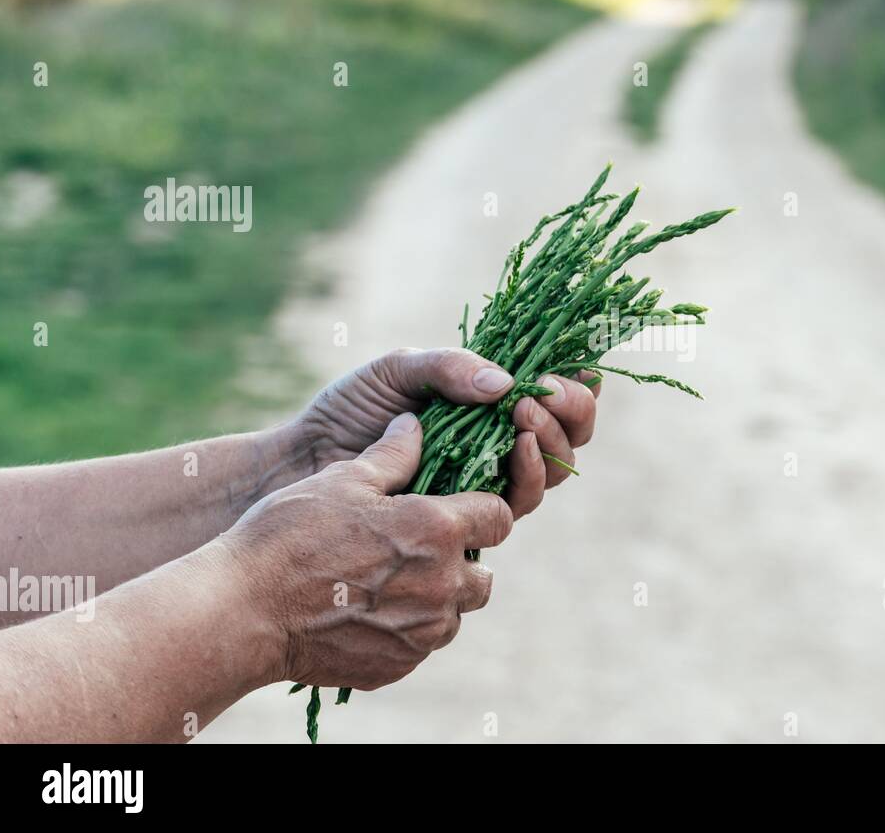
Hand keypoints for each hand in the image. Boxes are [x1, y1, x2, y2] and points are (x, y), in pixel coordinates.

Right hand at [224, 414, 511, 690]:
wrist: (243, 610)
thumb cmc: (290, 535)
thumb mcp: (342, 480)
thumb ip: (393, 454)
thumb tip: (415, 425)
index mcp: (437, 530)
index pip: (501, 516)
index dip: (483, 510)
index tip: (462, 509)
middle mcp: (443, 584)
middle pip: (485, 575)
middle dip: (462, 561)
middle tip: (420, 551)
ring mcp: (424, 632)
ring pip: (456, 613)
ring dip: (438, 598)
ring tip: (392, 582)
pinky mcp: (401, 665)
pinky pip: (423, 645)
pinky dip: (408, 629)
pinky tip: (369, 613)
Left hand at [284, 347, 600, 517]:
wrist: (306, 463)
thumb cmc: (349, 410)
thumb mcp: (399, 370)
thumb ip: (449, 367)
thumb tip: (506, 383)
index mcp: (490, 401)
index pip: (555, 392)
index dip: (578, 383)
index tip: (574, 368)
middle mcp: (500, 442)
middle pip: (570, 435)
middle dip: (570, 410)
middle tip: (542, 392)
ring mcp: (489, 480)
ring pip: (554, 470)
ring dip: (553, 439)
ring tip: (525, 412)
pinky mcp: (473, 517)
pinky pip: (519, 502)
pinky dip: (529, 472)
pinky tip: (517, 446)